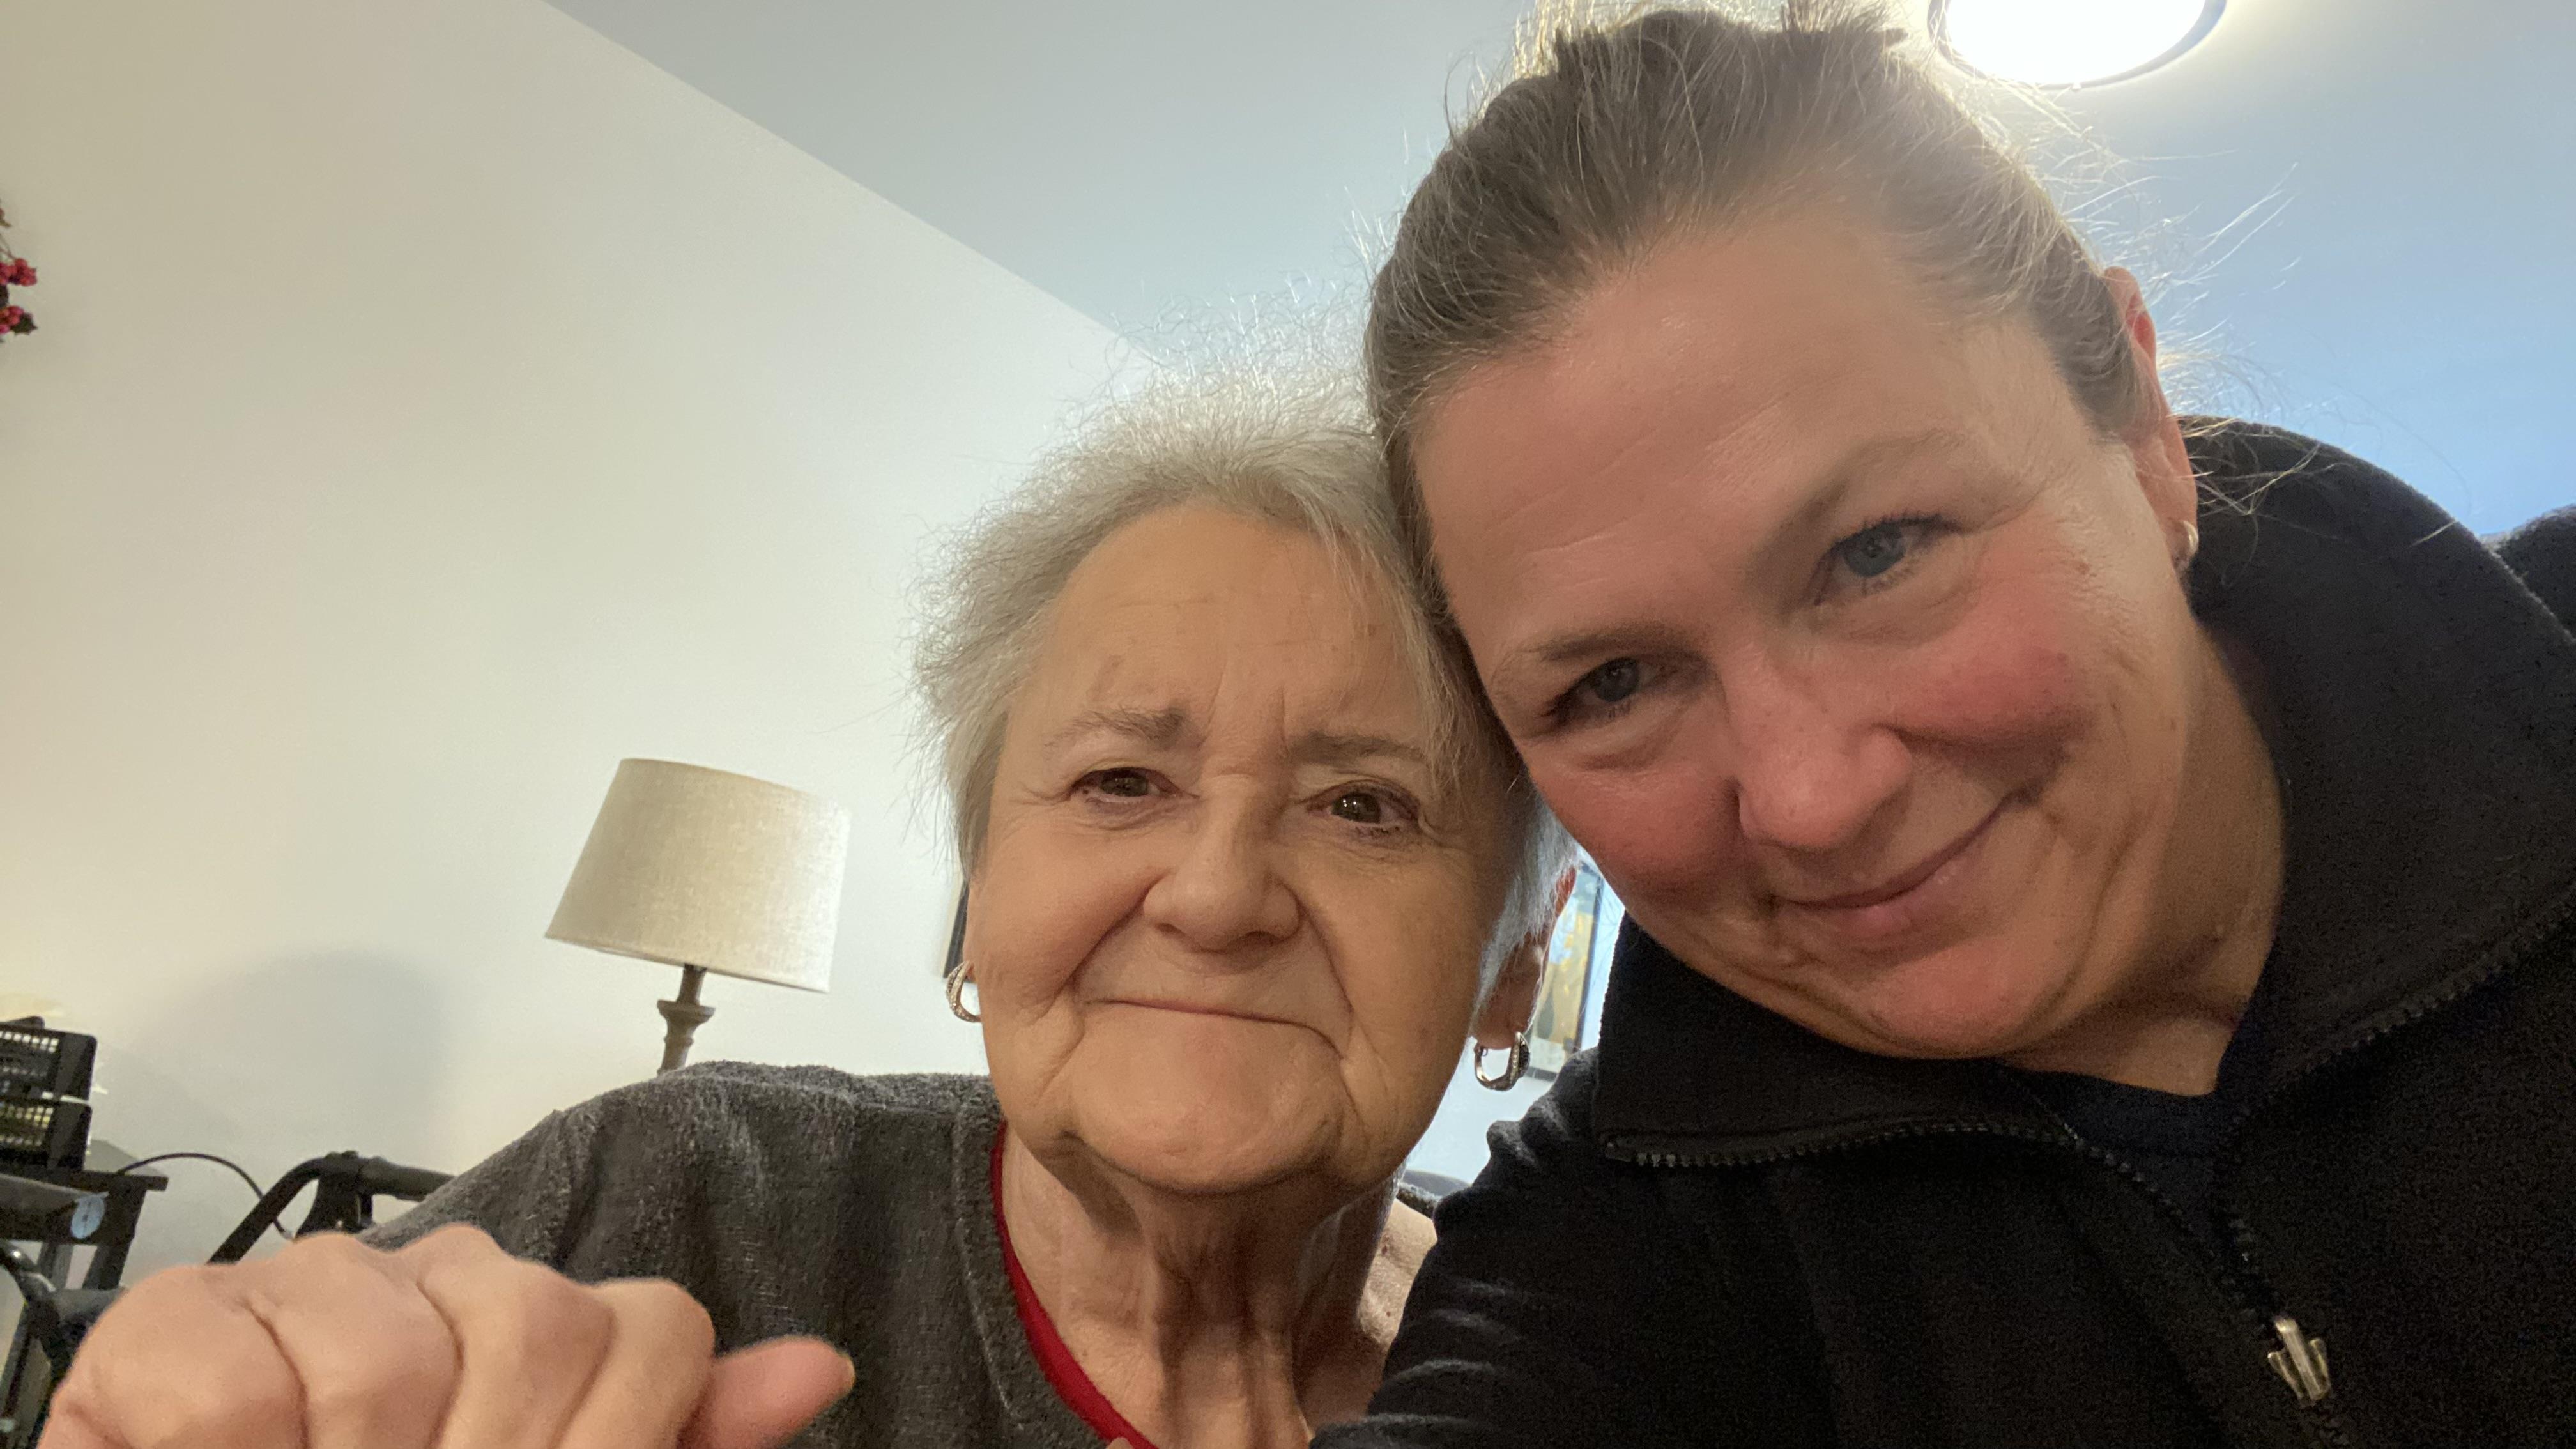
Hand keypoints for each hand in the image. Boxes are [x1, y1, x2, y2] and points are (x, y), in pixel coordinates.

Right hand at [39, 1224, 854, 1448]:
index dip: (617, 1440)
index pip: (653, 1327)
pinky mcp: (170, 1322)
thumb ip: (678, 1439)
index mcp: (534, 1324)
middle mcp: (435, 1278)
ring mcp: (306, 1284)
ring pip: (393, 1364)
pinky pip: (241, 1395)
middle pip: (542, 1325)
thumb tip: (820, 1368)